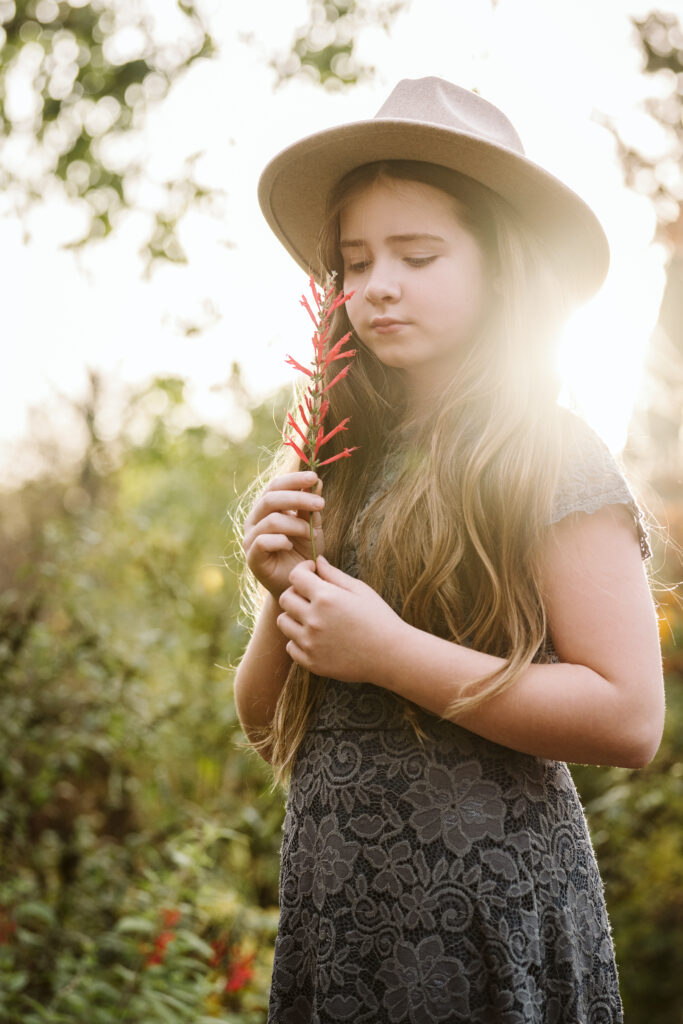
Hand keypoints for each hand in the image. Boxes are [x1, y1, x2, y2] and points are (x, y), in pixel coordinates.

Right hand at [243, 471, 324, 597]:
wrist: (298, 586)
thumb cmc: (303, 554)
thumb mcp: (312, 527)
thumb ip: (311, 506)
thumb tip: (316, 481)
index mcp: (266, 509)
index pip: (275, 486)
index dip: (293, 479)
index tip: (314, 477)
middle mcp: (255, 521)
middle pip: (270, 498)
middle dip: (298, 498)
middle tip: (320, 504)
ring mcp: (250, 539)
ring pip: (271, 520)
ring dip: (296, 524)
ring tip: (310, 534)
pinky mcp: (252, 558)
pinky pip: (262, 541)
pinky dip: (280, 540)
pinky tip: (291, 545)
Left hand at [277, 555, 404, 683]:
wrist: (392, 656)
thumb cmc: (379, 618)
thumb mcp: (360, 590)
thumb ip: (334, 575)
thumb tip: (317, 561)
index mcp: (326, 597)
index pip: (295, 576)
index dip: (302, 570)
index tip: (311, 572)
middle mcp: (314, 619)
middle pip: (285, 598)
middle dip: (296, 592)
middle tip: (312, 596)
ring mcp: (310, 643)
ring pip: (283, 622)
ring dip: (294, 617)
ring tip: (313, 617)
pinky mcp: (311, 662)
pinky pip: (291, 646)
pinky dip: (299, 641)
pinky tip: (317, 637)